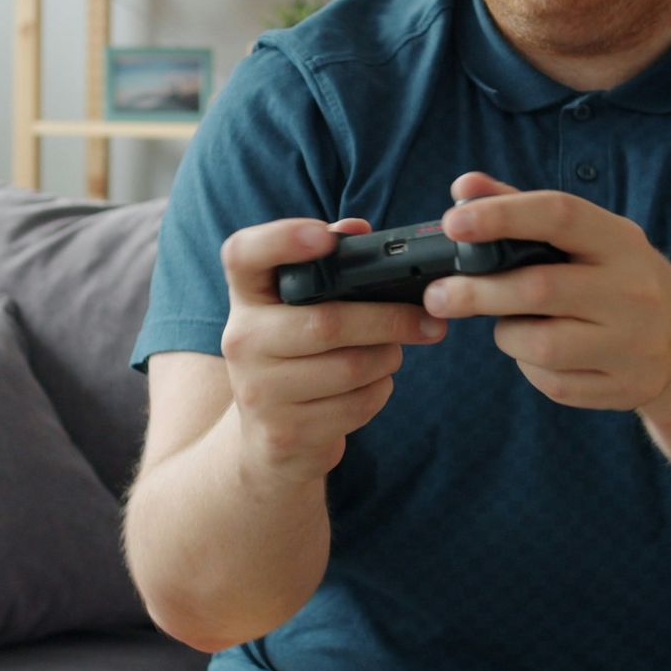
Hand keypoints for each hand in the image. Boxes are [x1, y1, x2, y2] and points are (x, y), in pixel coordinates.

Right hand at [217, 216, 445, 487]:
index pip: (244, 254)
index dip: (282, 240)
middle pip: (327, 323)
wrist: (270, 441)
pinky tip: (372, 385)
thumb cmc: (299, 355)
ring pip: (350, 368)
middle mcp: (242, 340)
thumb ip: (329, 265)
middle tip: (429, 319)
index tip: (325, 237)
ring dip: (388, 358)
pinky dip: (378, 392)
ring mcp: (258, 391)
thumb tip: (358, 229)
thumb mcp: (300, 309)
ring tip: (392, 352)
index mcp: (247, 296)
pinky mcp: (284, 433)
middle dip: (389, 319)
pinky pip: (355, 406)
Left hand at [423, 172, 670, 411]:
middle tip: (437, 295)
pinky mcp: (625, 387)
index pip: (559, 215)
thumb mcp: (586, 236)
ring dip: (507, 333)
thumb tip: (463, 187)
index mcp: (620, 240)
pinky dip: (530, 367)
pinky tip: (538, 352)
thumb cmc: (616, 276)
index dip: (502, 216)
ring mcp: (634, 344)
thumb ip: (522, 208)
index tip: (453, 223)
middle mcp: (633, 290)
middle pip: (539, 288)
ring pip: (541, 344)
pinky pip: (553, 383)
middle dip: (477, 292)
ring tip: (509, 323)